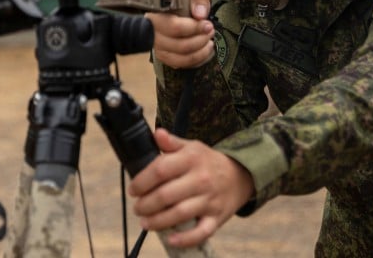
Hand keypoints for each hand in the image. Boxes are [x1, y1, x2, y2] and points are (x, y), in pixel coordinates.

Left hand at [128, 129, 254, 247]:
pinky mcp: (217, 218)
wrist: (239, 176)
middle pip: (166, 195)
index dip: (142, 181)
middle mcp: (201, 179)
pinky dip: (185, 238)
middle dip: (146, 204)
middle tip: (137, 208)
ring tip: (145, 222)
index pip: (161, 169)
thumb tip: (156, 134)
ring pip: (179, 214)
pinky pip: (201, 232)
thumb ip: (172, 143)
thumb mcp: (191, 147)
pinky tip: (170, 238)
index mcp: (192, 159)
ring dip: (158, 221)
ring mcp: (210, 200)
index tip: (133, 190)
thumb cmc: (207, 162)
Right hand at [147, 0, 213, 67]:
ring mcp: (158, 48)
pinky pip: (182, 65)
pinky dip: (197, 60)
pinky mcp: (165, 57)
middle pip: (179, 46)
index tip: (207, 25)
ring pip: (181, 59)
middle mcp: (152, 34)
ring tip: (209, 42)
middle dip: (200, 40)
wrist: (175, 9)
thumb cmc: (182, 1)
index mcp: (155, 15)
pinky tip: (205, 51)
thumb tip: (200, 15)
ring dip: (200, 52)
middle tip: (210, 31)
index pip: (174, 27)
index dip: (193, 28)